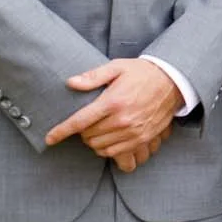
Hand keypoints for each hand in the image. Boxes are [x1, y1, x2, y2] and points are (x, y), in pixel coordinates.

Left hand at [47, 59, 181, 171]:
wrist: (172, 82)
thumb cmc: (141, 73)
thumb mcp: (117, 68)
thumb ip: (92, 76)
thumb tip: (70, 83)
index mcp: (112, 101)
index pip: (80, 121)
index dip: (61, 131)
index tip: (49, 138)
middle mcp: (122, 120)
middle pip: (88, 136)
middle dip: (81, 131)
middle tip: (87, 121)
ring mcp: (133, 132)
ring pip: (99, 147)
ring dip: (93, 141)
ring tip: (97, 129)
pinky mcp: (142, 139)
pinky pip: (115, 153)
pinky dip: (106, 148)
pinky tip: (108, 138)